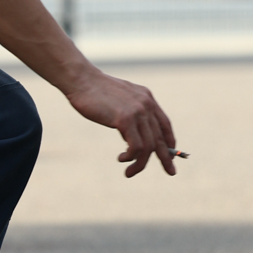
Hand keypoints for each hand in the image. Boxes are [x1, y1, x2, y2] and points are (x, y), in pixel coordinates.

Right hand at [63, 65, 178, 176]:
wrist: (81, 80)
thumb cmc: (94, 91)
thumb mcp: (120, 99)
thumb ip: (130, 111)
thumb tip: (132, 131)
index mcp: (146, 98)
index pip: (165, 124)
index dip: (170, 141)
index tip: (171, 155)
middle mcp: (146, 104)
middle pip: (161, 138)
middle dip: (166, 158)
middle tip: (171, 172)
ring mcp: (137, 111)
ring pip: (149, 146)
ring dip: (140, 163)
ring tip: (129, 172)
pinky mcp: (126, 119)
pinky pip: (136, 147)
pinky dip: (131, 158)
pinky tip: (121, 158)